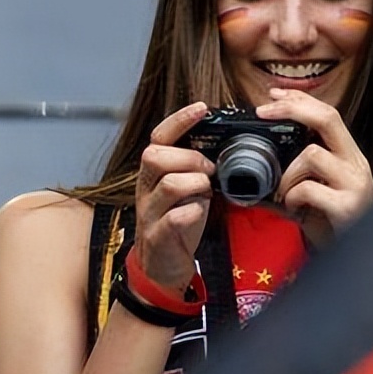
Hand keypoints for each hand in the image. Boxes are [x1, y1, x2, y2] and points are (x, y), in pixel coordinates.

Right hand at [133, 102, 213, 291]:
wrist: (161, 265)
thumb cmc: (177, 221)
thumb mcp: (187, 188)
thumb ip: (196, 168)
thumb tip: (226, 145)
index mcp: (154, 172)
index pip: (159, 137)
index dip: (179, 120)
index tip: (202, 108)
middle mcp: (146, 188)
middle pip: (155, 155)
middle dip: (189, 157)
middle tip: (209, 169)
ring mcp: (149, 212)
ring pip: (168, 184)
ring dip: (195, 183)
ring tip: (205, 191)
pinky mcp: (157, 236)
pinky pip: (172, 219)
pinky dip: (190, 213)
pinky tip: (198, 213)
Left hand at [256, 89, 372, 247]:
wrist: (360, 261)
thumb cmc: (334, 225)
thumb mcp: (312, 194)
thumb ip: (290, 177)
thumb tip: (253, 168)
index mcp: (348, 156)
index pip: (328, 114)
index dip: (300, 100)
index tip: (273, 95)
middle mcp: (356, 164)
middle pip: (328, 118)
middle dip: (292, 109)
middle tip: (263, 112)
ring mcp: (355, 184)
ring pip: (312, 155)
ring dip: (287, 173)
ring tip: (283, 192)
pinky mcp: (347, 206)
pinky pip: (310, 189)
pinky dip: (292, 197)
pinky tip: (294, 208)